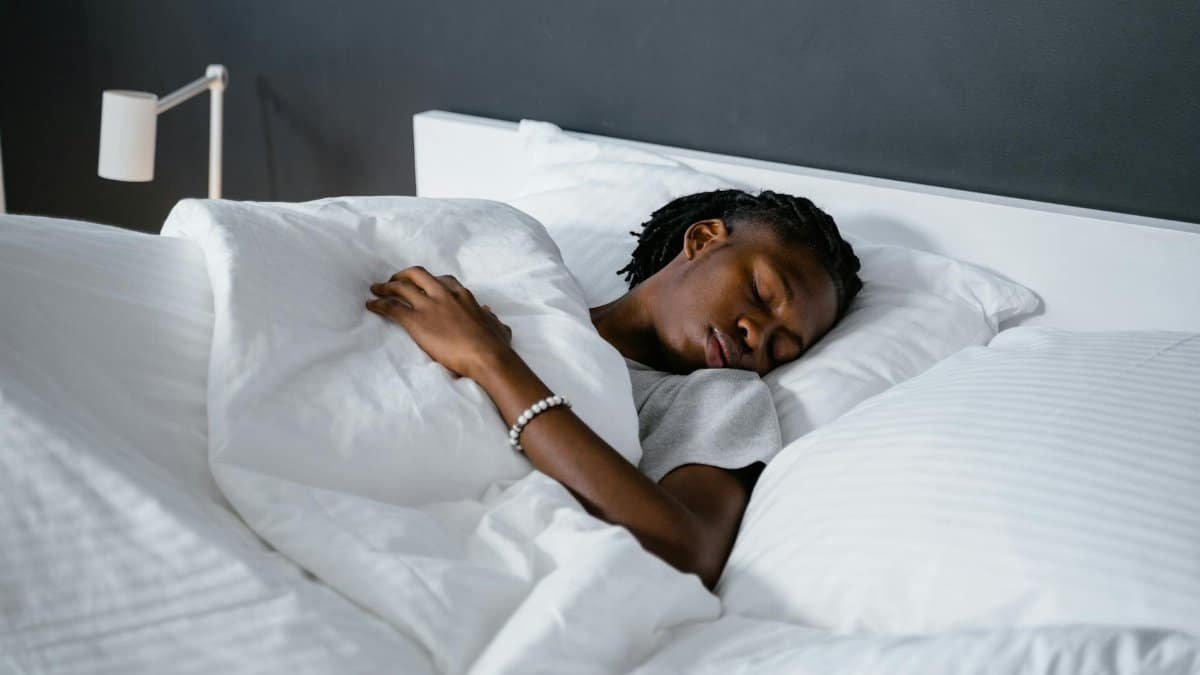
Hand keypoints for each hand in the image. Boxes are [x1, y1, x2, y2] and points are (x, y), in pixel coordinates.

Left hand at [366, 266, 512, 377]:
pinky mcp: (416, 320)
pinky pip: (391, 307)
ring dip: (386, 287)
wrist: (486, 356)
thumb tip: (488, 311)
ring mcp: (429, 306)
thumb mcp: (496, 325)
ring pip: (400, 287)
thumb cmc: (494, 344)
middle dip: (403, 275)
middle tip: (394, 281)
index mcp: (462, 295)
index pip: (441, 280)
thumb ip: (490, 317)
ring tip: (376, 289)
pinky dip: (379, 304)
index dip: (428, 281)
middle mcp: (443, 294)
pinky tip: (371, 305)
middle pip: (417, 274)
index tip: (422, 284)